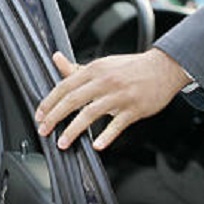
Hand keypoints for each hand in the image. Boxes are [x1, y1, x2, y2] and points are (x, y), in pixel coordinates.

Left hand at [35, 49, 190, 150]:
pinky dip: (107, 135)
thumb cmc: (130, 68)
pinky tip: (97, 145)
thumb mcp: (101, 64)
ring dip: (74, 129)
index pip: (65, 86)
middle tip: (43, 130)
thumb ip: (77, 67)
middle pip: (73, 100)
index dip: (49, 101)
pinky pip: (118, 124)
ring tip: (62, 142)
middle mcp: (104, 81)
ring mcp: (120, 96)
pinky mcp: (135, 109)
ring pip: (91, 113)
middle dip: (54, 116)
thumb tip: (56, 58)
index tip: (39, 115)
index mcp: (94, 69)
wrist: (164, 68)